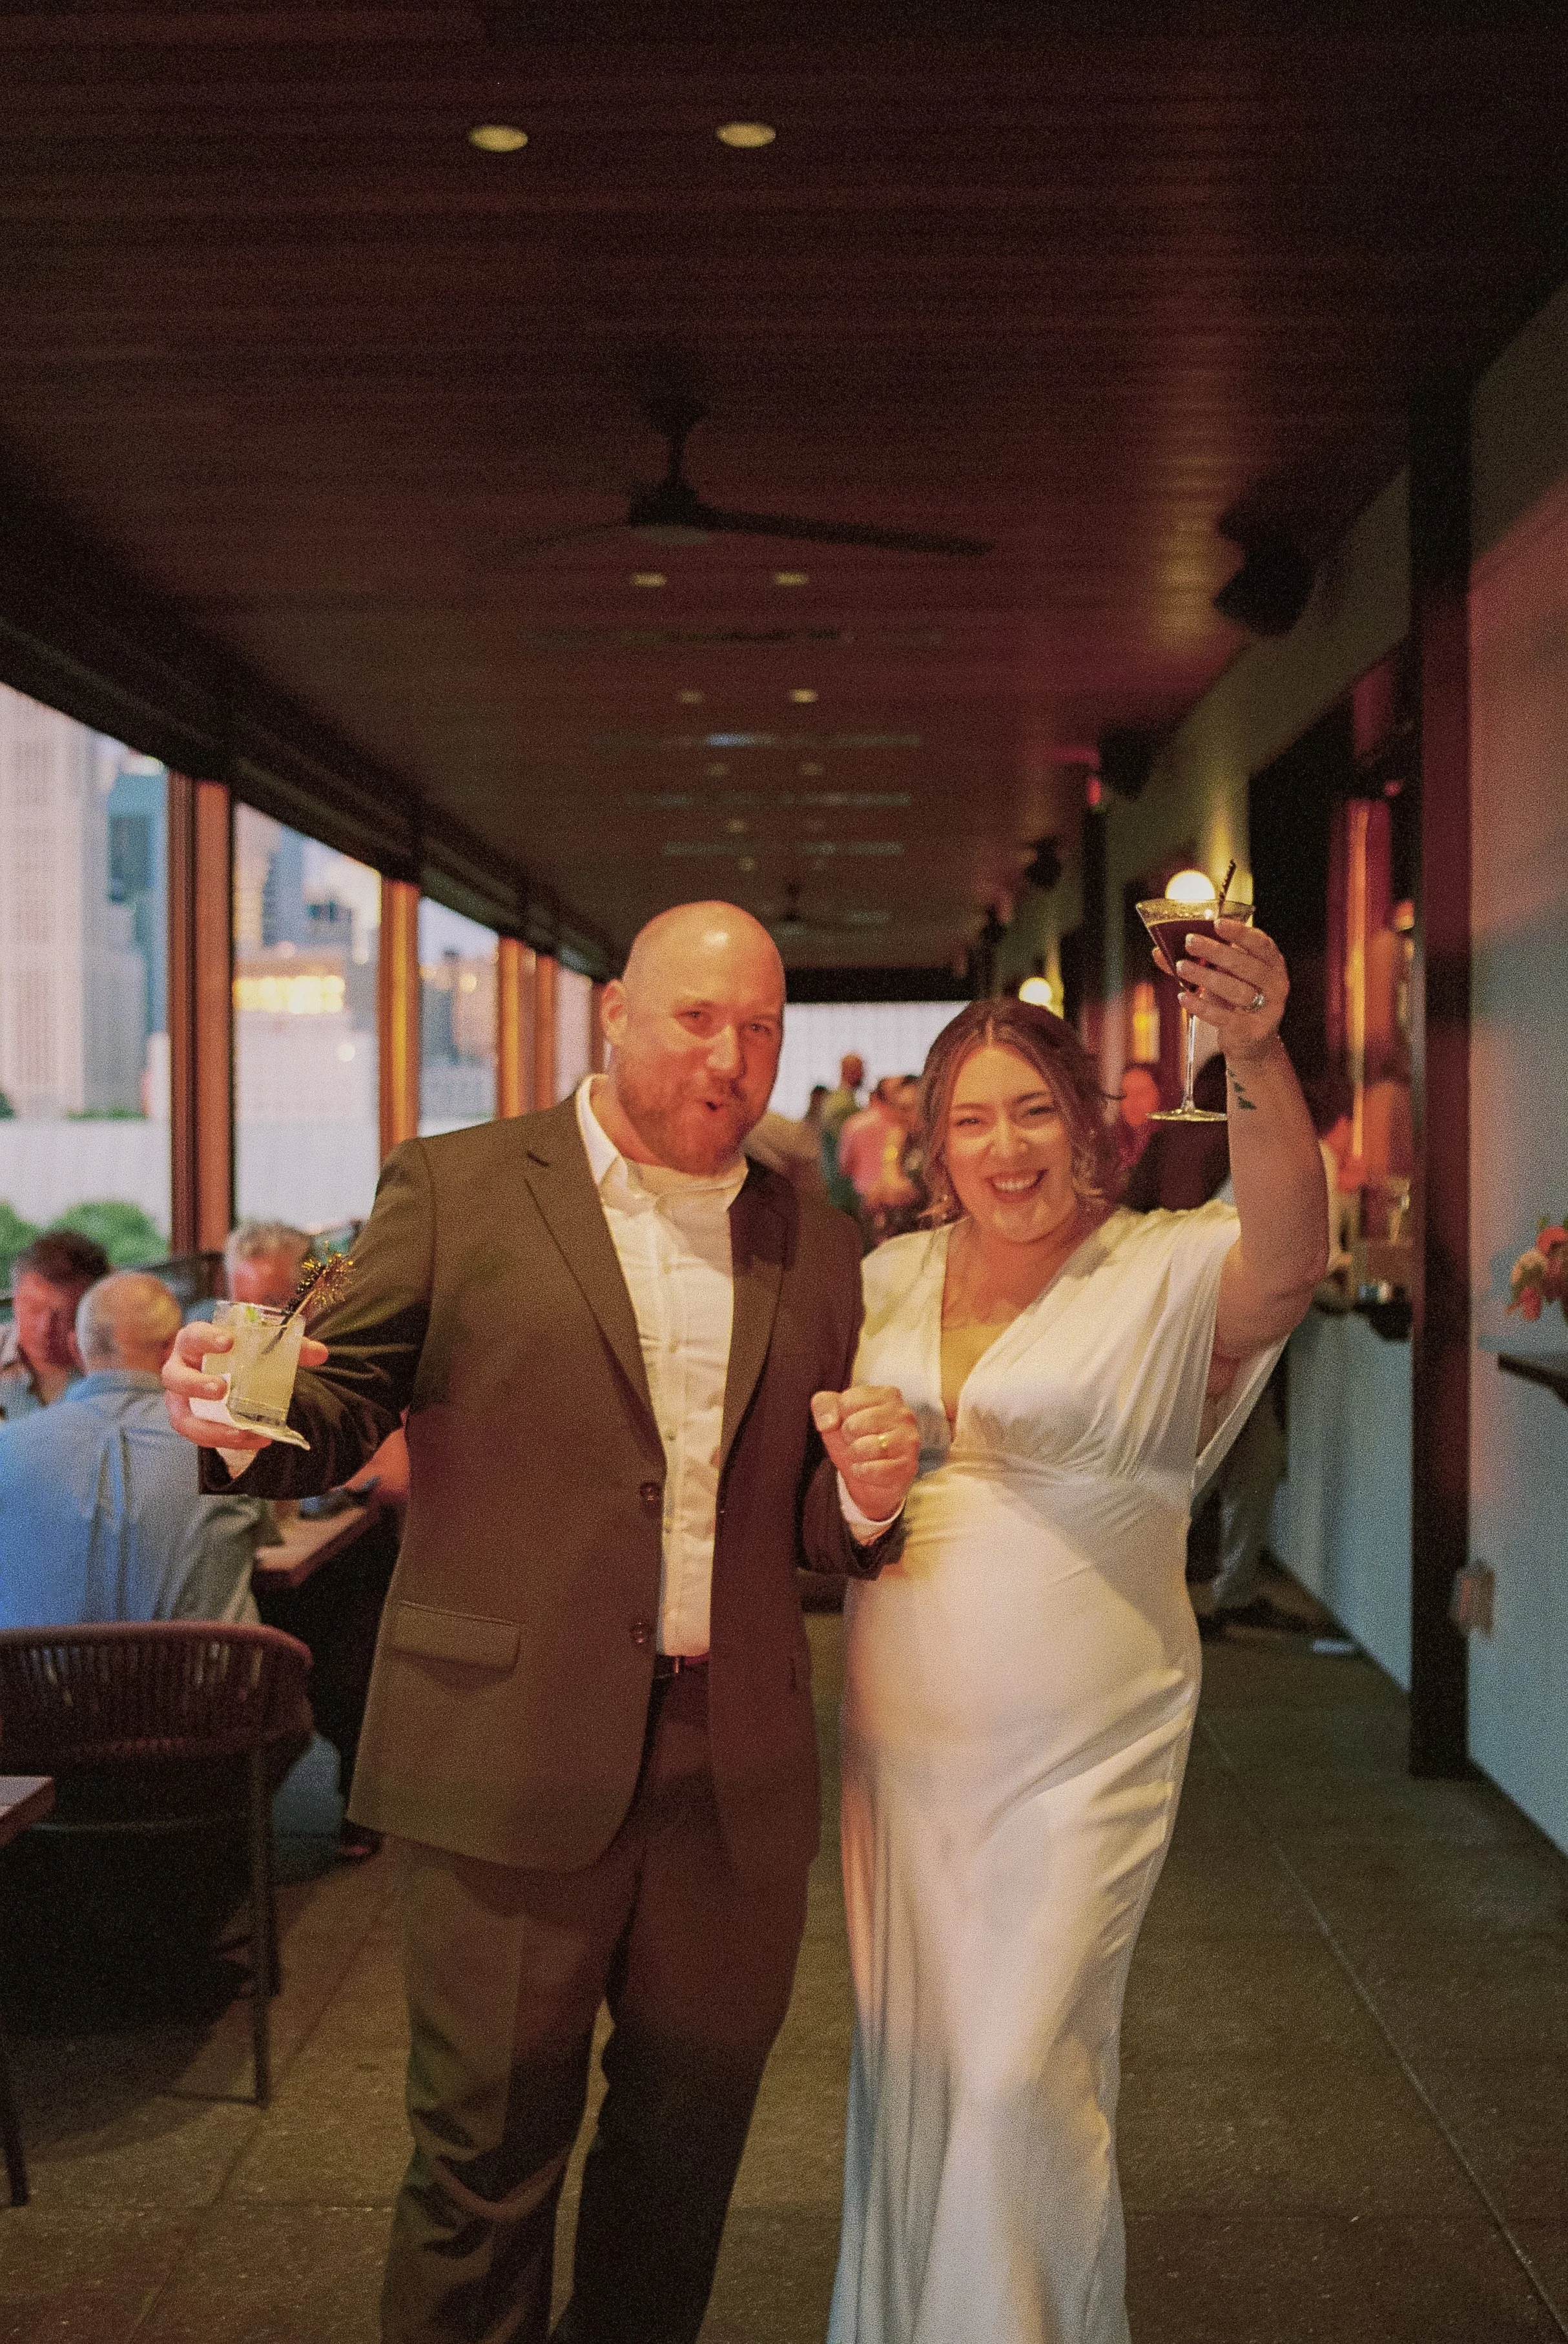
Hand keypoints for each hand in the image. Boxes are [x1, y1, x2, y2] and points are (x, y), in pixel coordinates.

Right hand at [161, 1318, 328, 1449]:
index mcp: (194, 1341)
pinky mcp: (187, 1420)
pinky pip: (197, 1435)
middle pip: (174, 1376)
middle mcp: (179, 1367)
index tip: (228, 1341)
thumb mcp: (263, 1348)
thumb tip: (322, 1353)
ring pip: (181, 1416)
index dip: (206, 1338)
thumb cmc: (240, 1354)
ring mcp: (179, 1397)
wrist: (224, 1372)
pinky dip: (222, 1440)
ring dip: (209, 1426)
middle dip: (195, 1384)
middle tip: (222, 1389)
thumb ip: (292, 1348)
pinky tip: (252, 1441)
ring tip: (240, 1431)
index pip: (193, 1335)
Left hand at [811, 1382, 919, 1522]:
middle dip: (848, 1438)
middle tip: (858, 1442)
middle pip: (853, 1425)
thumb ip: (824, 1405)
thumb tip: (828, 1421)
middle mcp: (903, 1414)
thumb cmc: (856, 1441)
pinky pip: (871, 1470)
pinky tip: (870, 1470)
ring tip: (864, 1456)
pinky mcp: (908, 1466)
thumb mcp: (835, 1418)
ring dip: (855, 1456)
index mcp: (887, 1394)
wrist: (871, 1480)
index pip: (847, 1401)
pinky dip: (863, 1472)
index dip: (841, 1417)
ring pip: (863, 1448)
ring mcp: (908, 1440)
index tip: (852, 1423)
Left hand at [1156, 916, 1288, 1065]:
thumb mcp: (1222, 976)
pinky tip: (1183, 997)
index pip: (1260, 943)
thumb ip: (1196, 962)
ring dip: (1206, 977)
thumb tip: (1158, 951)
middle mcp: (1276, 984)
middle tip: (1190, 942)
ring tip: (1182, 967)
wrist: (1250, 1041)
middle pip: (1246, 965)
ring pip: (1236, 990)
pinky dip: (1202, 1006)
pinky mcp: (1252, 1031)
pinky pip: (1224, 1017)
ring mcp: (1268, 1009)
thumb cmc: (1234, 1000)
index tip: (1216, 923)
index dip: (1240, 932)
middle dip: (1216, 952)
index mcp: (1273, 963)